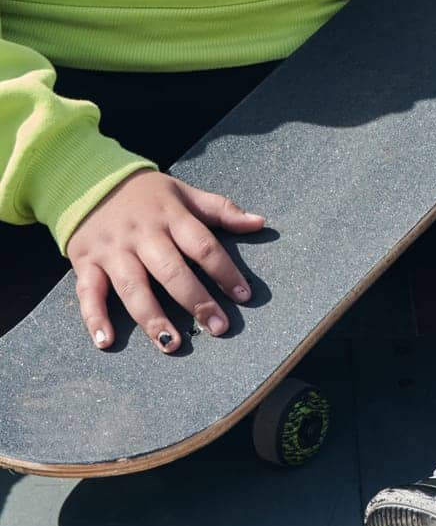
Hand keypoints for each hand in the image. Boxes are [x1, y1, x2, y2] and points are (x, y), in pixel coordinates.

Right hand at [66, 168, 265, 353]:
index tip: (244, 295)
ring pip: (133, 287)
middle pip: (171, 271)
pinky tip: (106, 341)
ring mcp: (113, 250)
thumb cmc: (147, 194)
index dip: (225, 271)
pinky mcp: (86, 262)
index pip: (203, 246)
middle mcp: (143, 234)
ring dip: (152, 317)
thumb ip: (221, 209)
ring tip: (172, 343)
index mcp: (171, 216)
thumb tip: (260, 223)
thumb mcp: (184, 193)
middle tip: (218, 328)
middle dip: (196, 301)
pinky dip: (94, 317)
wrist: (91, 181)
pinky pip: (88, 292)